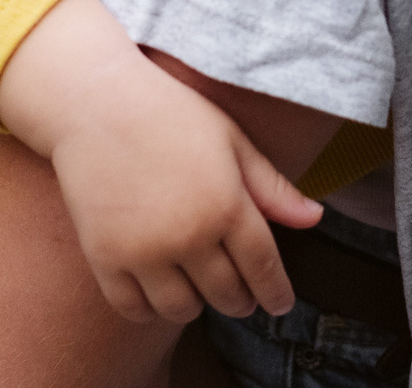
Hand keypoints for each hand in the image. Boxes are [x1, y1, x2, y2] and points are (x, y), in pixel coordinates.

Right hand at [51, 50, 319, 321]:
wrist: (95, 102)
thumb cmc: (169, 114)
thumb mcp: (230, 140)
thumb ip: (272, 187)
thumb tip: (315, 219)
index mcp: (226, 203)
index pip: (263, 269)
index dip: (277, 293)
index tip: (281, 305)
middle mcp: (188, 234)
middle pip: (227, 295)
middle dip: (241, 300)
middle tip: (241, 296)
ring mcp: (143, 250)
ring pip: (181, 310)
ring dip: (197, 306)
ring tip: (199, 291)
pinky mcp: (104, 257)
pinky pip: (134, 308)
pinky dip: (150, 309)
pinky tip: (159, 293)